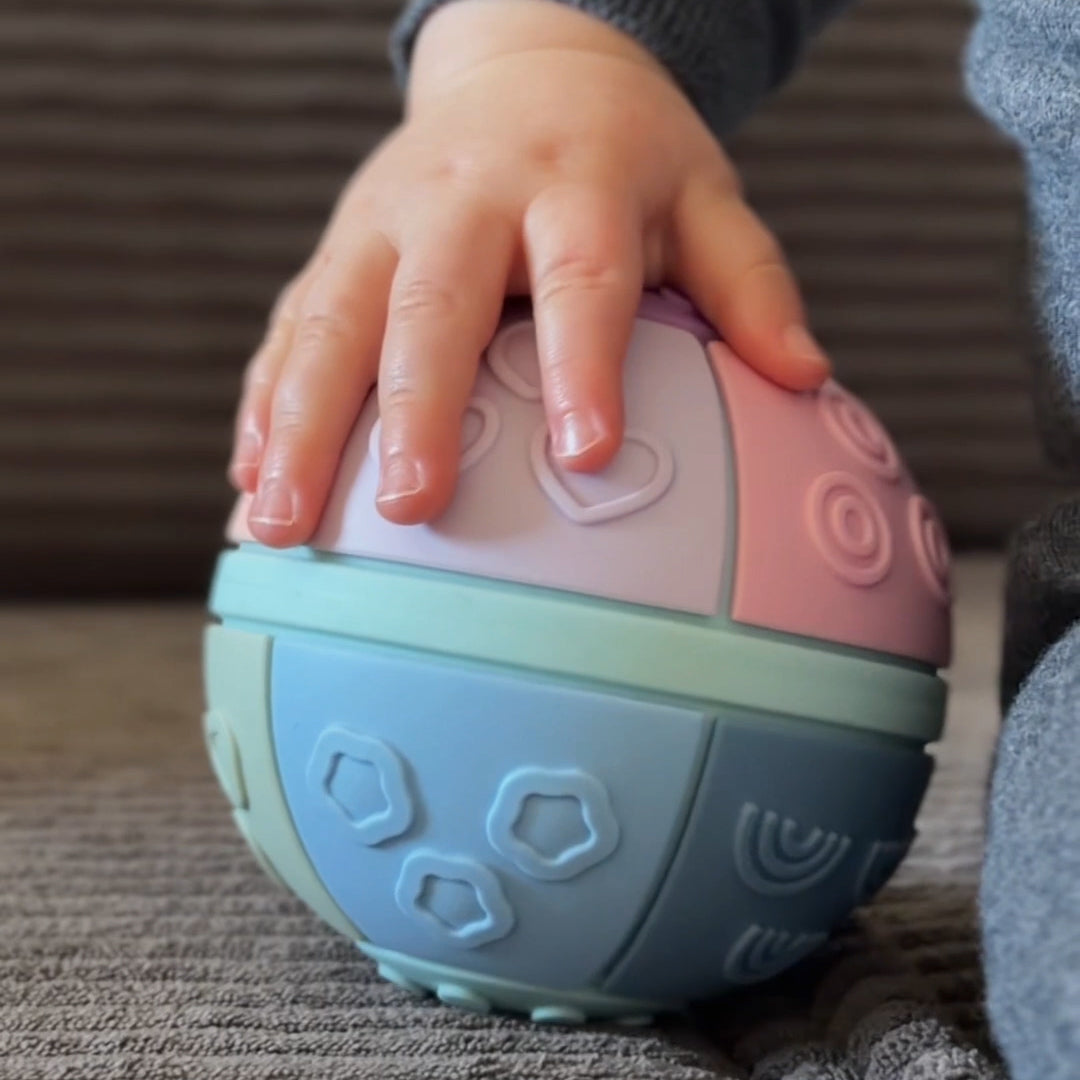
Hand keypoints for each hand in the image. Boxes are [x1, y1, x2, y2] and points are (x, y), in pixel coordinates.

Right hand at [229, 0, 829, 544]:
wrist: (522, 67)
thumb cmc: (622, 154)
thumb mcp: (706, 196)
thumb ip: (751, 283)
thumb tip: (808, 377)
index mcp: (571, 184)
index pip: (581, 278)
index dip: (582, 361)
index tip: (585, 455)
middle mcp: (463, 200)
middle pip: (429, 305)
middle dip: (413, 409)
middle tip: (408, 509)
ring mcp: (383, 222)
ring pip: (329, 323)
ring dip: (297, 425)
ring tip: (278, 527)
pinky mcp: (335, 249)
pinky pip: (290, 328)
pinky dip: (265, 405)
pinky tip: (247, 479)